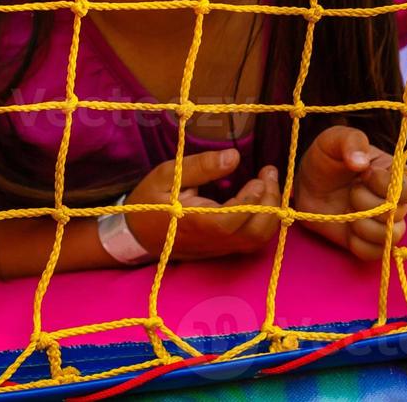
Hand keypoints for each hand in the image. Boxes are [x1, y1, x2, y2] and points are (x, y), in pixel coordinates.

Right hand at [122, 149, 281, 261]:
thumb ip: (201, 166)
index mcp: (197, 222)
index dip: (253, 200)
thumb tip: (234, 157)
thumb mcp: (167, 176)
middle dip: (270, 203)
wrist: (136, 235)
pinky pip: (251, 241)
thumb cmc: (149, 202)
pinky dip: (263, 221)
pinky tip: (261, 199)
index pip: (234, 219)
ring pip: (257, 241)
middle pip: (254, 234)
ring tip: (268, 184)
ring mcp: (219, 249)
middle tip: (269, 174)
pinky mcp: (222, 249)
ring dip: (270, 213)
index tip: (259, 176)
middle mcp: (212, 240)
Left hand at [291, 125, 406, 261]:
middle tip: (351, 191)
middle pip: (397, 213)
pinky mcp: (368, 241)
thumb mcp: (334, 140)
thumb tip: (362, 162)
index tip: (365, 175)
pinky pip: (375, 253)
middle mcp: (395, 200)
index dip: (386, 186)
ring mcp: (383, 223)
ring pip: (391, 236)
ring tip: (348, 211)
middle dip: (367, 203)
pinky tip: (347, 230)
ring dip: (363, 225)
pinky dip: (359, 243)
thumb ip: (351, 141)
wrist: (306, 185)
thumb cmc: (326, 159)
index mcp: (394, 174)